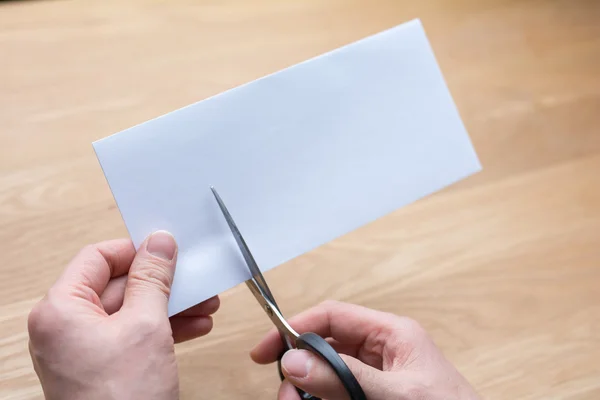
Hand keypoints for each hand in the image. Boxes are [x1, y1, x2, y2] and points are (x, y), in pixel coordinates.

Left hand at [27, 231, 218, 399]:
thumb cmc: (120, 399)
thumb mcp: (146, 325)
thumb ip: (153, 278)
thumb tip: (159, 243)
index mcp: (61, 310)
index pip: (97, 258)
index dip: (135, 251)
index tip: (166, 250)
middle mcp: (65, 327)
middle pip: (118, 286)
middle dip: (163, 284)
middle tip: (194, 278)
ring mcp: (82, 350)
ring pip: (130, 312)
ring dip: (170, 307)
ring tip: (205, 305)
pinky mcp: (101, 367)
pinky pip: (132, 335)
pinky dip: (162, 329)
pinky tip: (194, 327)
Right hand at [251, 301, 479, 399]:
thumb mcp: (395, 393)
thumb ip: (345, 378)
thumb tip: (297, 362)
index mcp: (391, 333)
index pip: (332, 316)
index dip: (296, 327)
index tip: (268, 350)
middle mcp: (381, 349)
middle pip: (325, 345)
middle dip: (300, 366)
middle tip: (287, 393)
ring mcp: (378, 374)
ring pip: (328, 371)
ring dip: (308, 388)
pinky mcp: (376, 394)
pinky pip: (339, 391)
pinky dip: (322, 398)